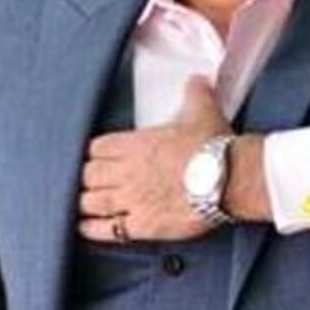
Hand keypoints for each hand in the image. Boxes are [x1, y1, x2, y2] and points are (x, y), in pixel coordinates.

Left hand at [77, 76, 230, 242]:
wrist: (229, 178)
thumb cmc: (213, 146)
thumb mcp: (203, 110)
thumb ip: (195, 93)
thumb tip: (199, 79)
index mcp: (136, 143)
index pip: (97, 147)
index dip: (93, 153)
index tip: (95, 156)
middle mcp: (128, 171)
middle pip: (89, 175)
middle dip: (86, 178)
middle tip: (87, 181)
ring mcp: (133, 199)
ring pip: (92, 202)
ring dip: (84, 202)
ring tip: (81, 204)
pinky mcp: (143, 225)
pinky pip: (109, 229)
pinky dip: (92, 229)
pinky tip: (84, 227)